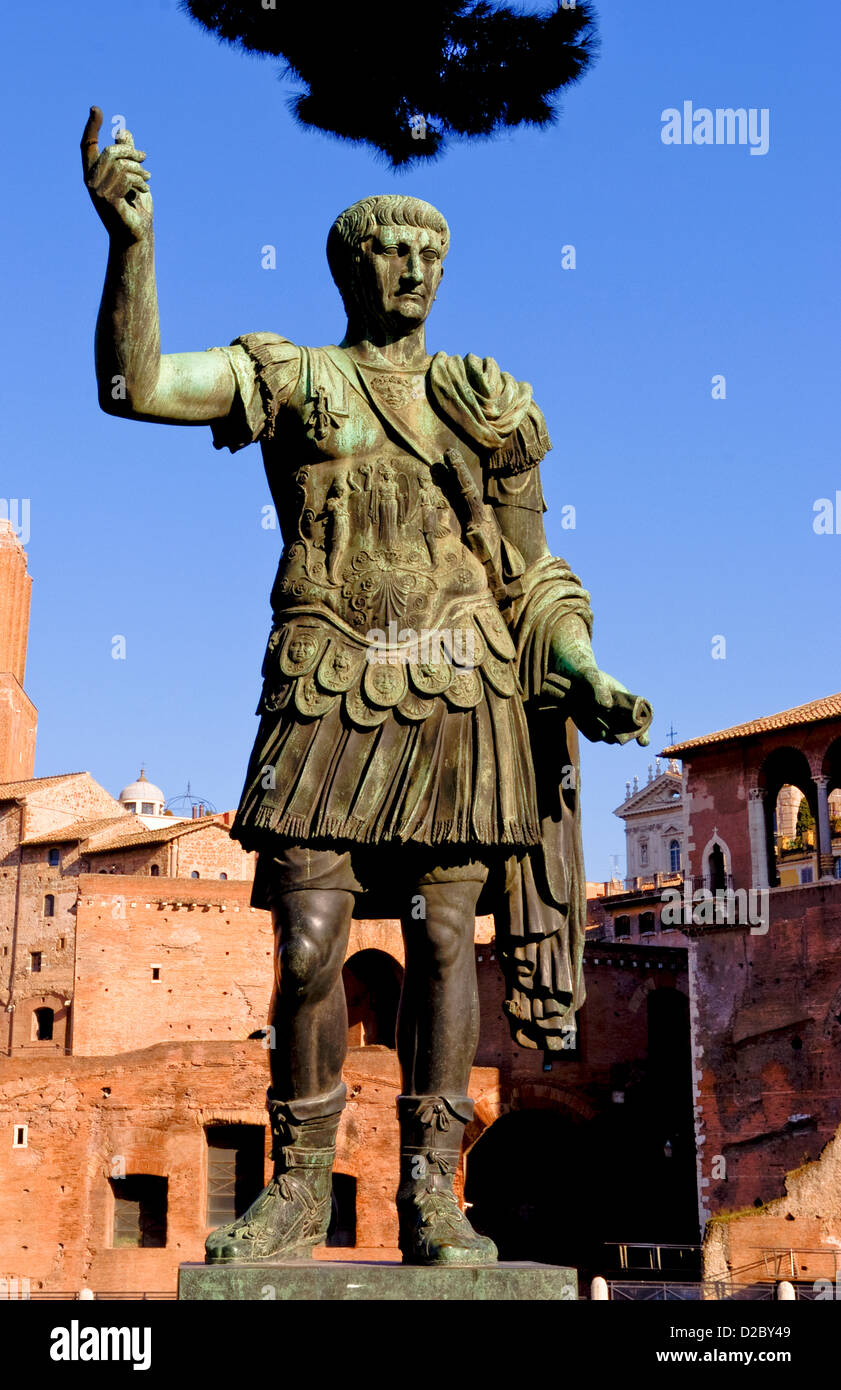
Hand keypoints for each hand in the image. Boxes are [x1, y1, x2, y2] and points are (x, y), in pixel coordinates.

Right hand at [81, 106, 151, 242]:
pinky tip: (145, 188)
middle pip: (109, 152)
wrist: (137, 234)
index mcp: (93, 174)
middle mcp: (90, 181)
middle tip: (145, 157)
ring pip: (121, 165)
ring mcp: (97, 192)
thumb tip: (123, 132)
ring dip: (138, 169)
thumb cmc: (134, 207)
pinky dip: (139, 180)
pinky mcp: (107, 200)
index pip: (87, 146)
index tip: (96, 108)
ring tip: (147, 178)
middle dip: (130, 152)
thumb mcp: (132, 176)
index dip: (91, 127)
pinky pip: (125, 178)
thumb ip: (126, 156)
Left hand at [574, 667, 652, 746]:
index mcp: (629, 703)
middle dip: (622, 737)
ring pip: (611, 738)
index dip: (644, 732)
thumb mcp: (593, 678)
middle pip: (627, 734)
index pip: (642, 719)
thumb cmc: (588, 676)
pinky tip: (582, 717)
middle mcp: (620, 717)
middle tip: (611, 732)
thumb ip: (599, 689)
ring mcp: (607, 724)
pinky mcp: (592, 729)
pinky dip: (590, 731)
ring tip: (591, 714)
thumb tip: (607, 706)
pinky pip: (594, 736)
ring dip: (605, 734)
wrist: (571, 680)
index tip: (643, 742)